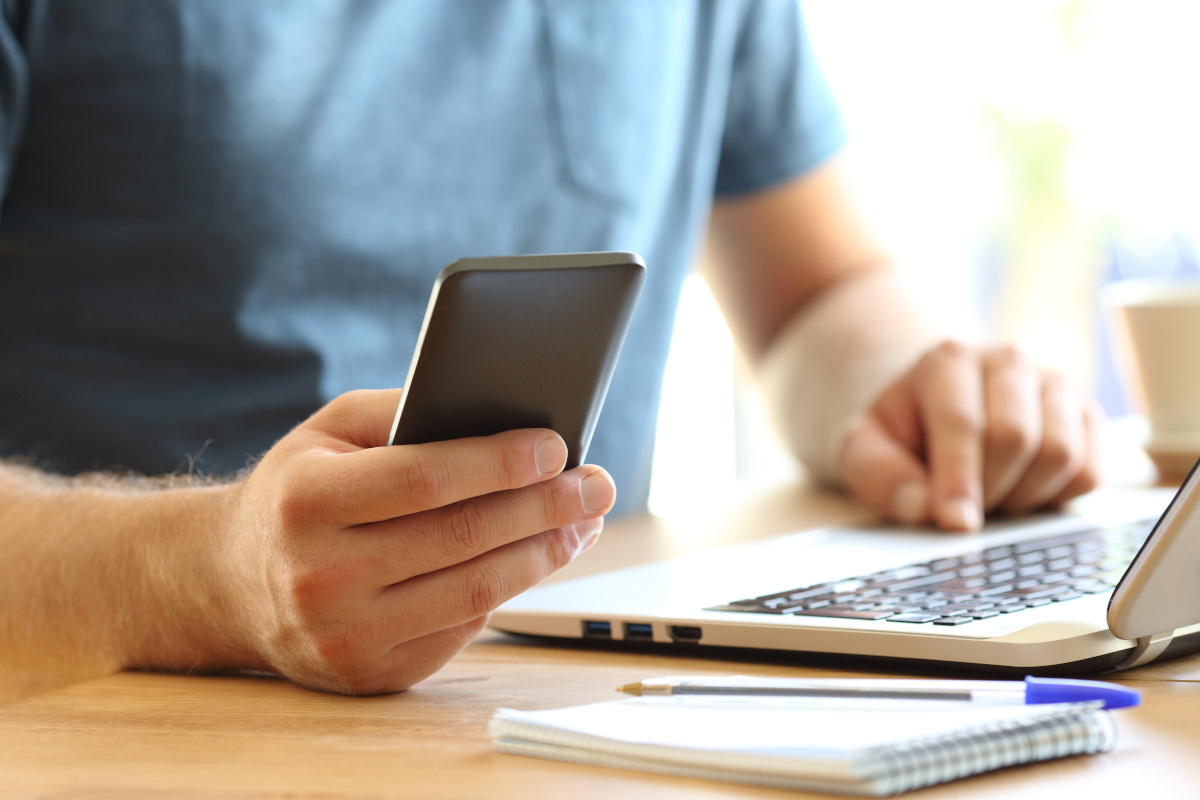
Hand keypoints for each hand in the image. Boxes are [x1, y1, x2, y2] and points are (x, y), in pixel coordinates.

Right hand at [212, 389, 613, 693]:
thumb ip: (404, 412)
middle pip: (461, 537)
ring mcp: (345, 635)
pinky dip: (510, 587)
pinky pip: (463, 627)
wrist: (231, 585)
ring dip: (545, 552)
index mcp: (304, 501)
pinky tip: (538, 555)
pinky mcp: (372, 673)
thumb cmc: (297, 491)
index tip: (557, 445)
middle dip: (544, 506)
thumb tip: (500, 411)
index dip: (498, 462)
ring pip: (475, 591)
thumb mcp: (329, 432)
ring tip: (584, 521)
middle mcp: (318, 576)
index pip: (423, 479)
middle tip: (596, 484)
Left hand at [836, 342, 1099, 530]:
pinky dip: (1057, 498)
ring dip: (1023, 495)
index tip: (956, 523)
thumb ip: (880, 474)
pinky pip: (1091, 472)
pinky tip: (1023, 492)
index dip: (959, 478)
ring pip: (1060, 454)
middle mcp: (1009, 361)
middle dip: (988, 489)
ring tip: (991, 496)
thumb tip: (923, 507)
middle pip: (1015, 437)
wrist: (939, 410)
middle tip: (964, 509)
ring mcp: (1055, 384)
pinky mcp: (1088, 416)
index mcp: (949, 360)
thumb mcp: (866, 448)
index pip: (962, 422)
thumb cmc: (903, 434)